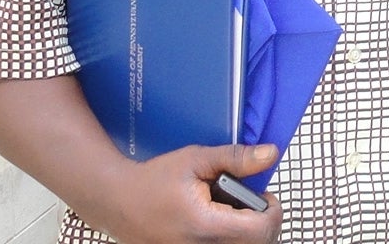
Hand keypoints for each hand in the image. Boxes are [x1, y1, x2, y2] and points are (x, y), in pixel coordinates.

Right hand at [91, 143, 282, 243]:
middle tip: (250, 202)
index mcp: (206, 227)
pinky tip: (218, 222)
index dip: (271, 211)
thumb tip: (270, 154)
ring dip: (246, 231)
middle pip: (256, 243)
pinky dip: (230, 237)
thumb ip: (235, 158)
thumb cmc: (153, 181)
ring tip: (230, 211)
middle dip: (261, 222)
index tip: (265, 196)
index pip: (260, 230)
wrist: (116, 202)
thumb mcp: (195, 160)